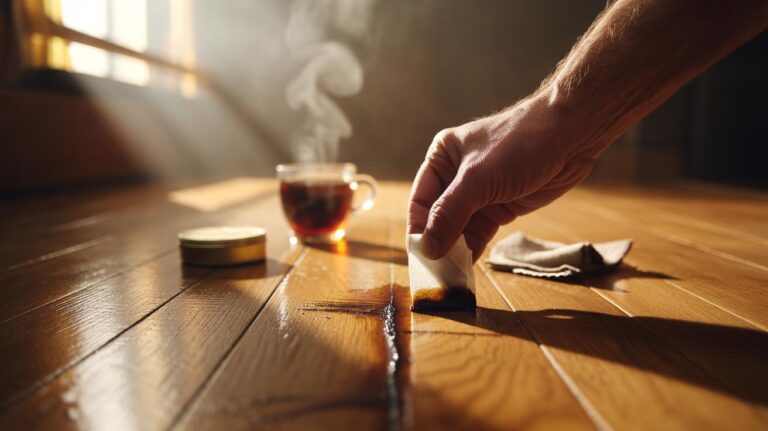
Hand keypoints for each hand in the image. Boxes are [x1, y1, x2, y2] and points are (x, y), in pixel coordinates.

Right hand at [408, 94, 601, 260]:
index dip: (419, 231)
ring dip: (455, 251)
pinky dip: (473, 250)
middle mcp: (456, 176)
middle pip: (439, 218)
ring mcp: (480, 192)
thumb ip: (450, 214)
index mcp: (442, 158)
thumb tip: (427, 249)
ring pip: (459, 228)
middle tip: (434, 275)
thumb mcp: (478, 179)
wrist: (571, 134)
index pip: (421, 202)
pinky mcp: (501, 205)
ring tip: (449, 277)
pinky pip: (480, 232)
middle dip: (437, 244)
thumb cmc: (519, 143)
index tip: (420, 259)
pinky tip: (466, 269)